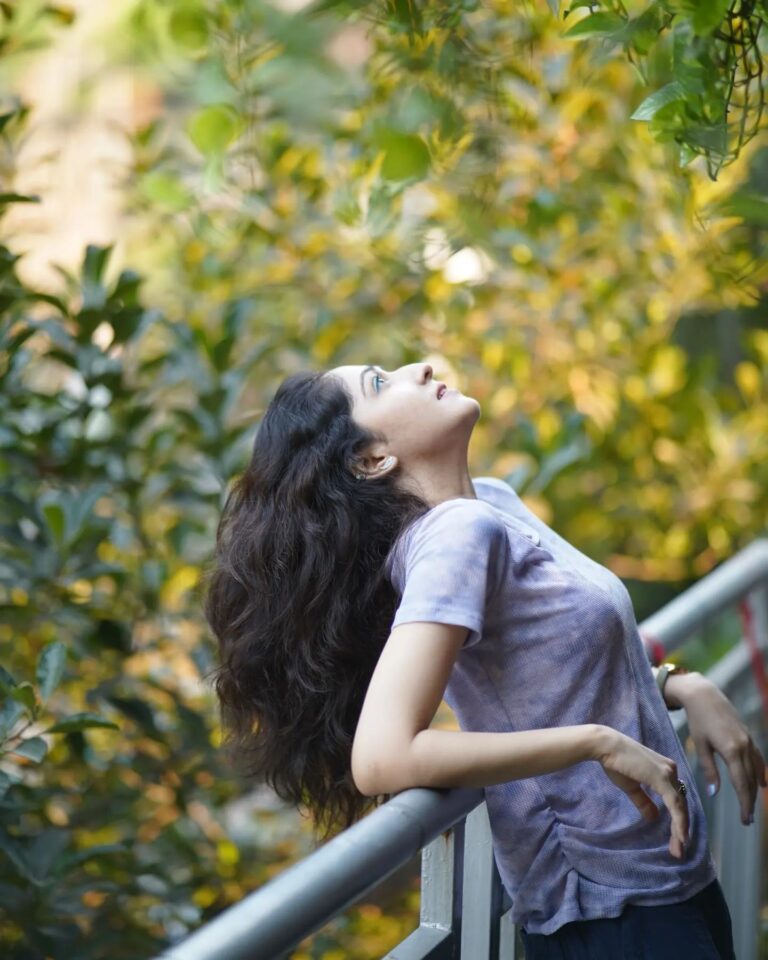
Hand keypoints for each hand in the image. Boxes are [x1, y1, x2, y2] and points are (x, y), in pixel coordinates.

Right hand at [592, 725, 689, 858]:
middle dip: (680, 829)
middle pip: (681, 804)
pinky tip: (680, 836)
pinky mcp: (662, 778)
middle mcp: (671, 770)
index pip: (675, 799)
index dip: (677, 821)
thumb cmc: (615, 762)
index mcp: (665, 771)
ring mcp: (668, 773)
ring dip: (680, 829)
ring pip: (680, 806)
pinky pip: (675, 804)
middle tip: (678, 850)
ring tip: (679, 849)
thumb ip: (644, 801)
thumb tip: (654, 818)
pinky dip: (679, 821)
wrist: (606, 746)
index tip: (675, 840)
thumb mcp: (632, 786)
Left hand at [674, 672, 766, 825]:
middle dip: (749, 801)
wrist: (704, 695)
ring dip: (754, 789)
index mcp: (732, 751)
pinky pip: (758, 758)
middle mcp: (744, 746)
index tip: (745, 819)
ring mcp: (749, 740)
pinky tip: (760, 783)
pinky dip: (760, 772)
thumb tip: (714, 794)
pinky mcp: (748, 735)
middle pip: (751, 780)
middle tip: (747, 819)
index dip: (745, 803)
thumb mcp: (700, 746)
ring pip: (756, 771)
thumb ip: (709, 770)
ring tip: (751, 805)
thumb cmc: (698, 720)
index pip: (742, 784)